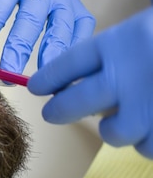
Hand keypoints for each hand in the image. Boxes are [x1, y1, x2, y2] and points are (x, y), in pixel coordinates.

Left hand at [28, 7, 152, 157]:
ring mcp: (150, 106)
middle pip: (72, 103)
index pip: (68, 63)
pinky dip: (151, 140)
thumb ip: (121, 53)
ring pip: (114, 133)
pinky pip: (148, 148)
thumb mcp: (151, 30)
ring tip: (132, 115)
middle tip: (53, 112)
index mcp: (124, 40)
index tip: (36, 87)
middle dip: (59, 110)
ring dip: (118, 128)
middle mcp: (129, 75)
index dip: (49, 78)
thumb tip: (77, 83)